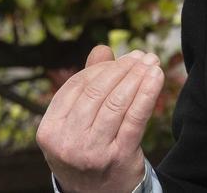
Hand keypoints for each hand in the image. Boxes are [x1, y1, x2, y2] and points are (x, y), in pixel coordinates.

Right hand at [36, 45, 164, 192]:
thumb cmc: (87, 148)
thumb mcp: (76, 121)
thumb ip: (87, 83)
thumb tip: (102, 49)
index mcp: (50, 129)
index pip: (78, 85)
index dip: (104, 67)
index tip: (126, 57)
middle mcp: (67, 142)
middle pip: (98, 91)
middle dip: (124, 68)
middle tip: (143, 56)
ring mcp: (92, 152)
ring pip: (118, 102)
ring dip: (138, 76)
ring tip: (152, 62)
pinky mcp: (118, 157)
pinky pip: (136, 118)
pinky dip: (148, 93)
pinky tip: (157, 77)